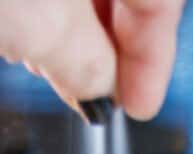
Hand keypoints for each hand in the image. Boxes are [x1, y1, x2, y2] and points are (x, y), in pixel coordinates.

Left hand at [0, 0, 184, 119]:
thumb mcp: (45, 27)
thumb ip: (90, 61)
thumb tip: (102, 85)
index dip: (155, 51)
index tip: (139, 102)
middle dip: (117, 38)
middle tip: (107, 93)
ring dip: (81, 29)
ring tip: (69, 76)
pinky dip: (44, 11)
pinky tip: (37, 44)